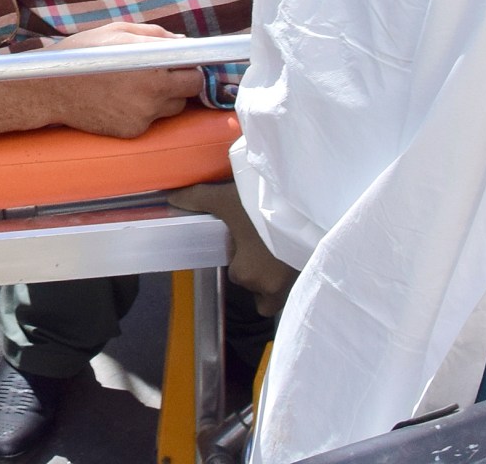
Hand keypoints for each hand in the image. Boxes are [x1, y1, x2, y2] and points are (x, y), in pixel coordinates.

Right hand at [41, 22, 210, 136]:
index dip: (191, 64)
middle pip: (190, 90)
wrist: (48, 89)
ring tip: (137, 84)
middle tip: (162, 71)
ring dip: (165, 96)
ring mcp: (143, 116)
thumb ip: (155, 34)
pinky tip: (122, 98)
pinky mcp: (132, 131)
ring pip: (173, 107)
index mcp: (152, 65)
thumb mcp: (116, 31)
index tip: (186, 61)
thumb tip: (182, 41)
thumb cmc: (80, 54)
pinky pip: (152, 120)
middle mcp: (152, 94)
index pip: (194, 70)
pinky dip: (144, 110)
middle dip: (182, 80)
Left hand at [166, 181, 300, 313]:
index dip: (242, 257)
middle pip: (261, 285)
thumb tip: (171, 199)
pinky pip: (302, 279)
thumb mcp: (226, 199)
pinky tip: (300, 245)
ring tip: (284, 241)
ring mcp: (295, 283)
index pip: (238, 275)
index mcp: (246, 274)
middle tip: (266, 239)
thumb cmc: (261, 208)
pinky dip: (300, 267)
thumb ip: (198, 199)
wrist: (307, 206)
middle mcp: (271, 287)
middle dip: (262, 267)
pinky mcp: (314, 274)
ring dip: (281, 270)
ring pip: (282, 286)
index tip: (248, 239)